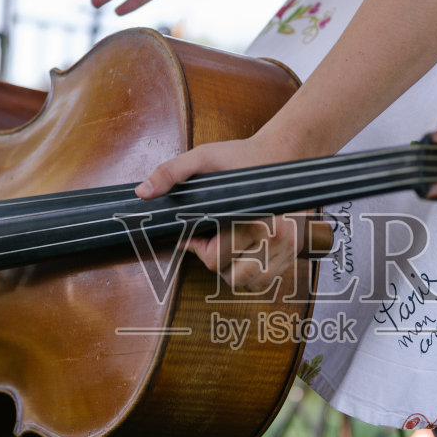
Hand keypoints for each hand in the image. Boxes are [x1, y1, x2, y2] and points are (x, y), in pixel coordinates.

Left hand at [136, 136, 332, 293]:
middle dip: (214, 259)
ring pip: (248, 283)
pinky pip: (266, 280)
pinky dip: (251, 273)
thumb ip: (172, 172)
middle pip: (230, 276)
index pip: (214, 259)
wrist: (284, 153)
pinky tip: (245, 250)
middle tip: (213, 235)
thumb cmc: (244, 156)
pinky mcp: (293, 251)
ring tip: (229, 243)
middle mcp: (275, 236)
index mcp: (252, 218)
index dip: (196, 247)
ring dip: (233, 269)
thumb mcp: (203, 157)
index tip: (194, 232)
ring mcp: (287, 246)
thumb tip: (144, 192)